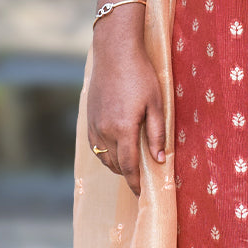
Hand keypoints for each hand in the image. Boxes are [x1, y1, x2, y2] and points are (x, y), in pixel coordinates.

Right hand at [87, 34, 165, 195]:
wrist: (114, 53)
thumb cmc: (140, 76)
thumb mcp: (157, 104)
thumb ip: (157, 134)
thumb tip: (159, 160)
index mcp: (124, 129)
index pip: (129, 166)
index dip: (134, 182)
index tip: (140, 193)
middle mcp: (105, 130)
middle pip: (115, 165)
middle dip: (127, 175)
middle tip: (140, 179)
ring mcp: (94, 124)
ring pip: (103, 157)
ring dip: (116, 165)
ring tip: (129, 166)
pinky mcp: (89, 118)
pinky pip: (95, 145)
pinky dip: (105, 153)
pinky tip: (115, 150)